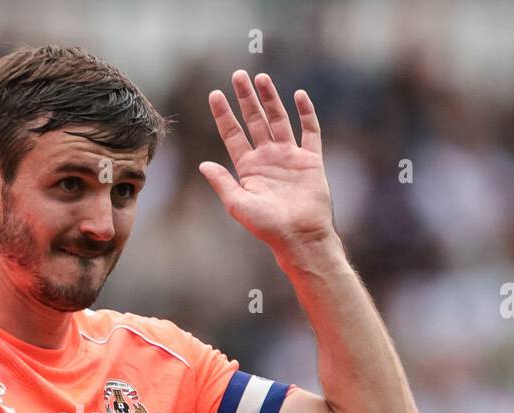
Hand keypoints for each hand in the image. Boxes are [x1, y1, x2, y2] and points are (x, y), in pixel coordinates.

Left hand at [199, 71, 334, 254]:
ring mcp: (289, 157)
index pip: (233, 134)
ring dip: (270, 99)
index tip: (215, 94)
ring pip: (279, 120)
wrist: (300, 236)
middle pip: (255, 121)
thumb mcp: (237, 204)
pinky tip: (299, 95)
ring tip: (261, 77)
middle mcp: (267, 158)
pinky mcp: (311, 160)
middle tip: (237, 75)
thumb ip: (222, 182)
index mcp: (248, 168)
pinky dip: (306, 113)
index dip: (223, 114)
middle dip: (246, 98)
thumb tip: (202, 164)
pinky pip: (310, 131)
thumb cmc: (267, 226)